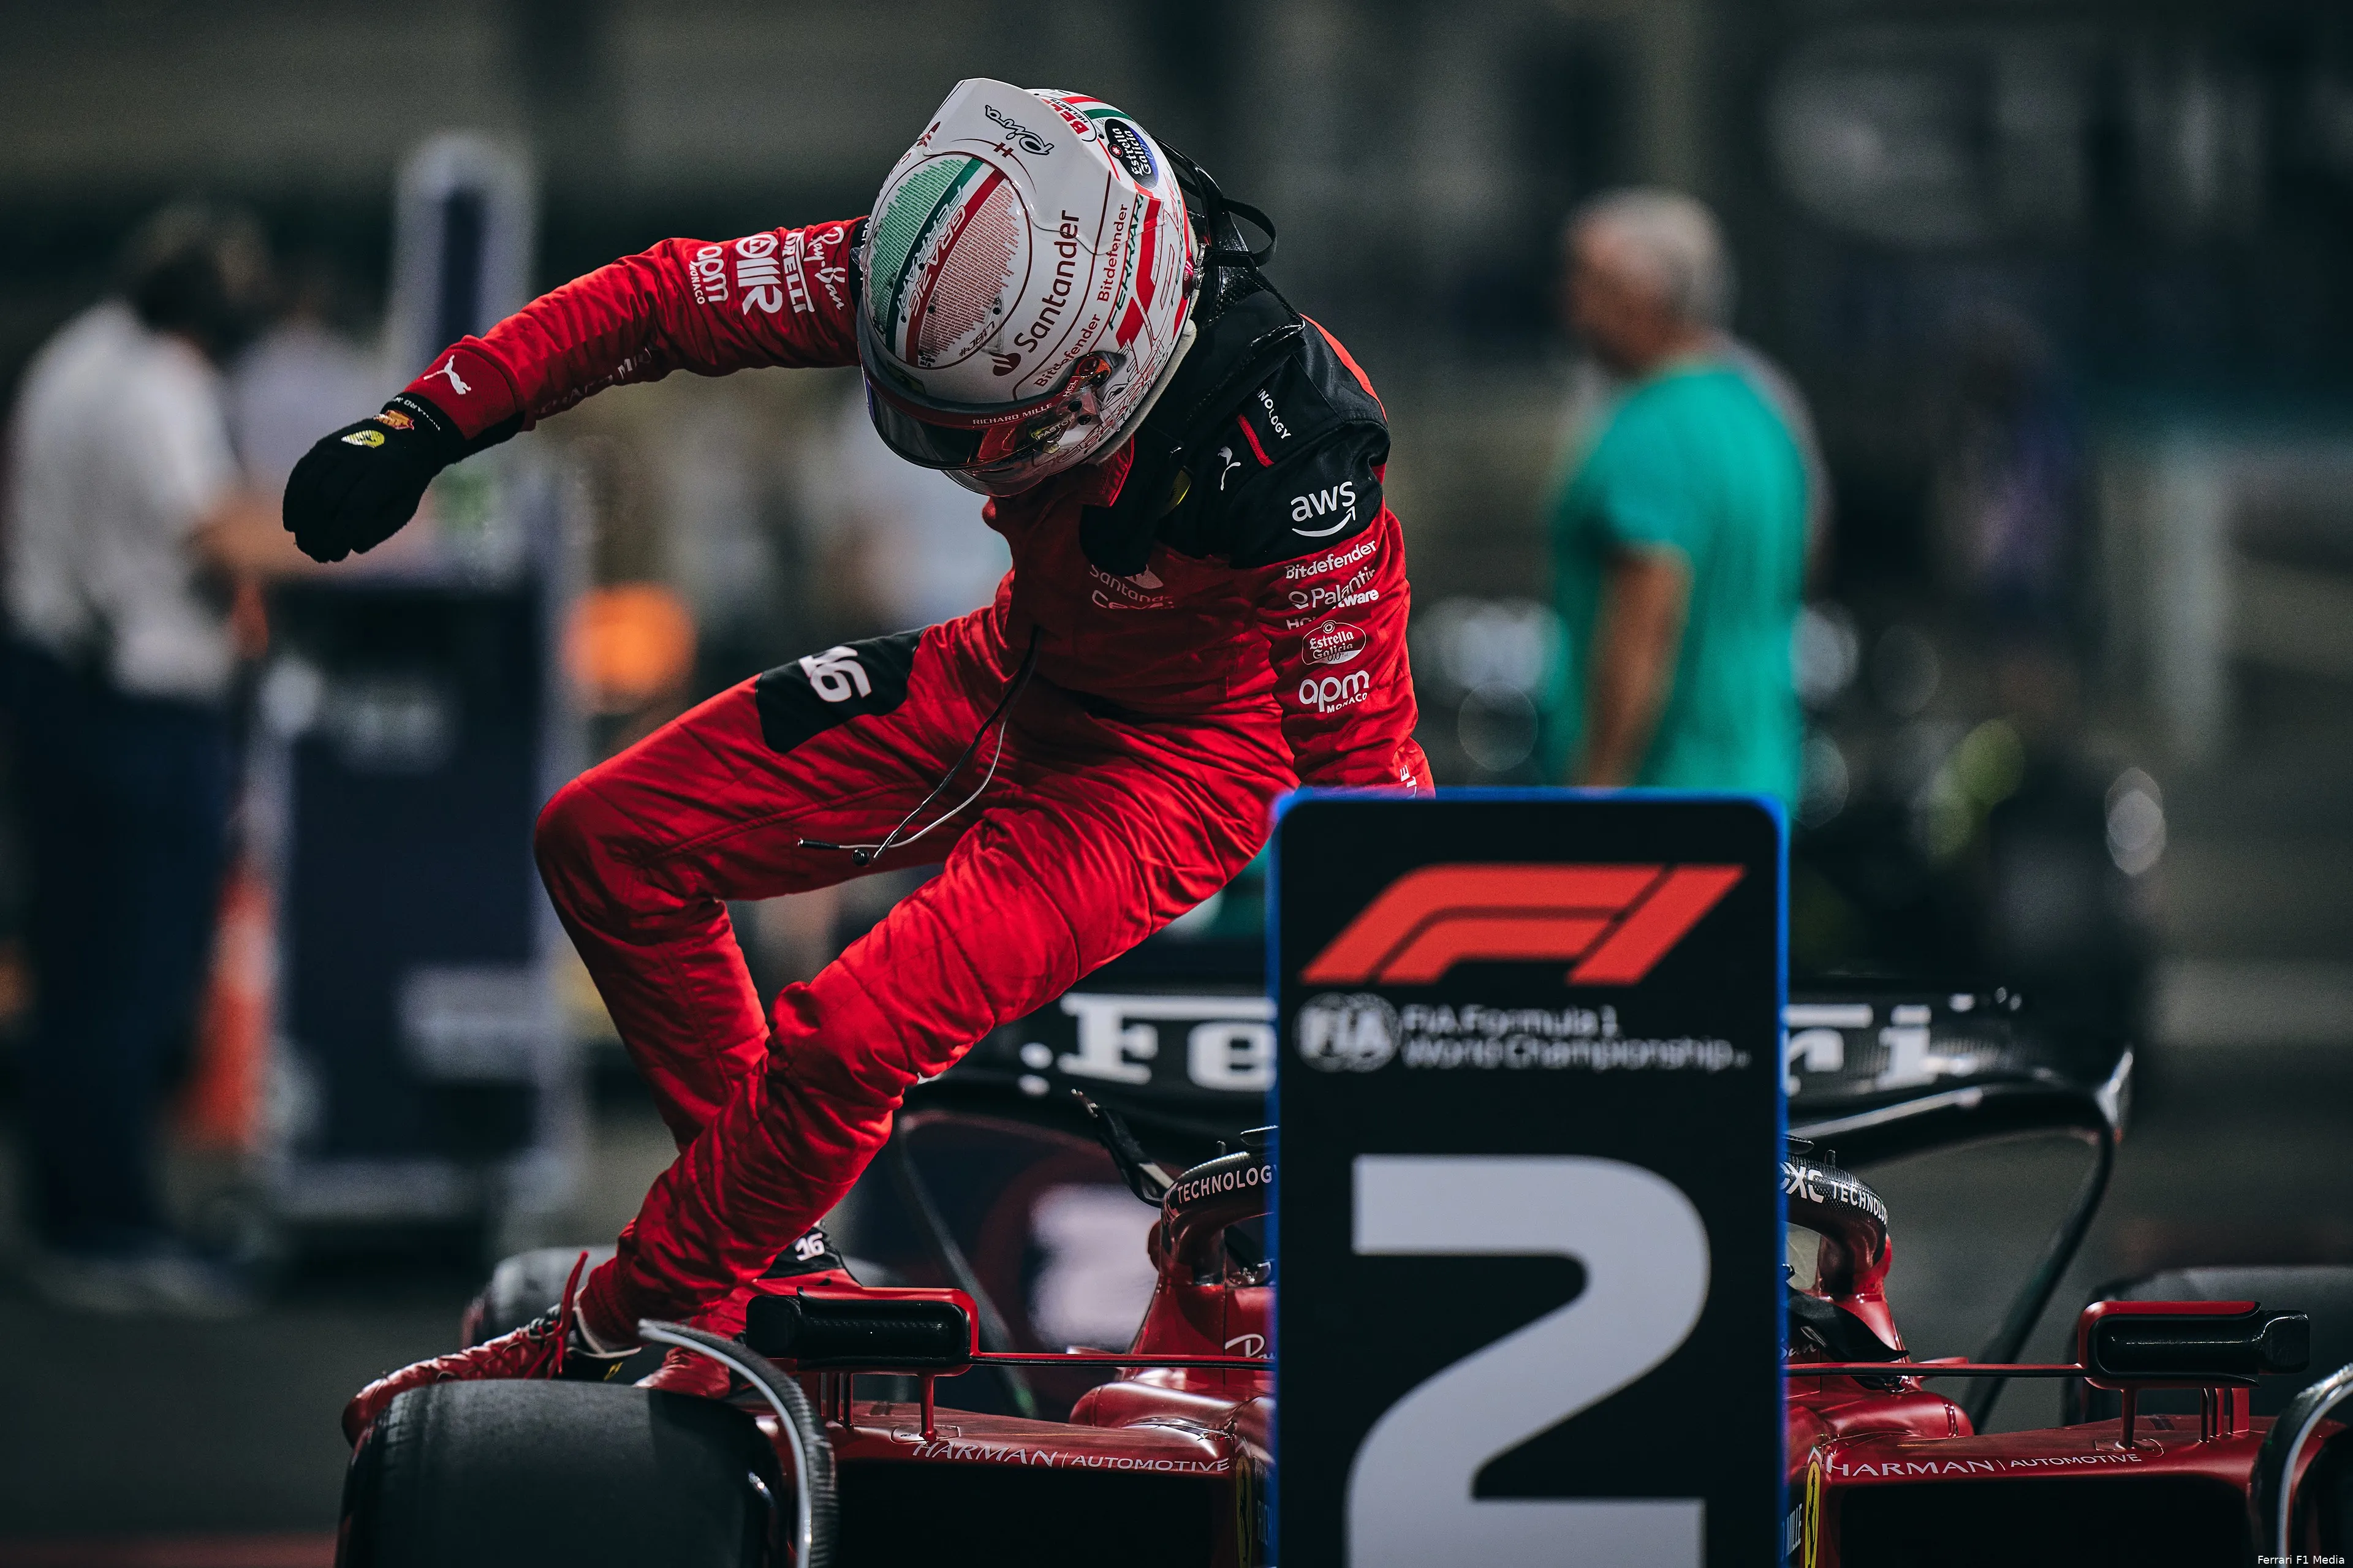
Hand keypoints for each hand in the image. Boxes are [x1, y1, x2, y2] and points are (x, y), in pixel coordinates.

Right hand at [281, 395, 465, 562]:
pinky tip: (292, 524)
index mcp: (386, 471)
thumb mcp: (405, 507)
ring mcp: (337, 447)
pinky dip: (292, 501)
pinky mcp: (322, 446)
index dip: (340, 534)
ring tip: (304, 544)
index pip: (355, 507)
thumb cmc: (405, 482)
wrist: (404, 437)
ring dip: (302, 520)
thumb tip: (352, 545)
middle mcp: (359, 455)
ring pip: (310, 485)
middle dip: (319, 531)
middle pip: (327, 497)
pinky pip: (300, 474)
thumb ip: (382, 527)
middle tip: (318, 555)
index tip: (334, 555)